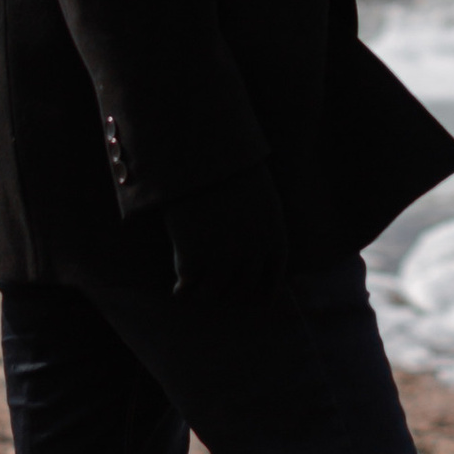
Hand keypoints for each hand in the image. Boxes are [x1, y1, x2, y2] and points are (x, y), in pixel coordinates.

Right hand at [164, 168, 291, 302]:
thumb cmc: (228, 168)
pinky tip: (179, 290)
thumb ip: (261, 227)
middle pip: (241, 289)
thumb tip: (254, 254)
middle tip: (217, 295)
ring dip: (204, 295)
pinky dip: (183, 291)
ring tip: (195, 293)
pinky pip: (188, 285)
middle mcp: (252, 252)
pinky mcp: (192, 257)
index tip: (252, 301)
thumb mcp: (260, 196)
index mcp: (274, 236)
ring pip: (214, 293)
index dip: (262, 293)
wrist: (198, 152)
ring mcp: (222, 257)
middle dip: (229, 295)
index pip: (272, 279)